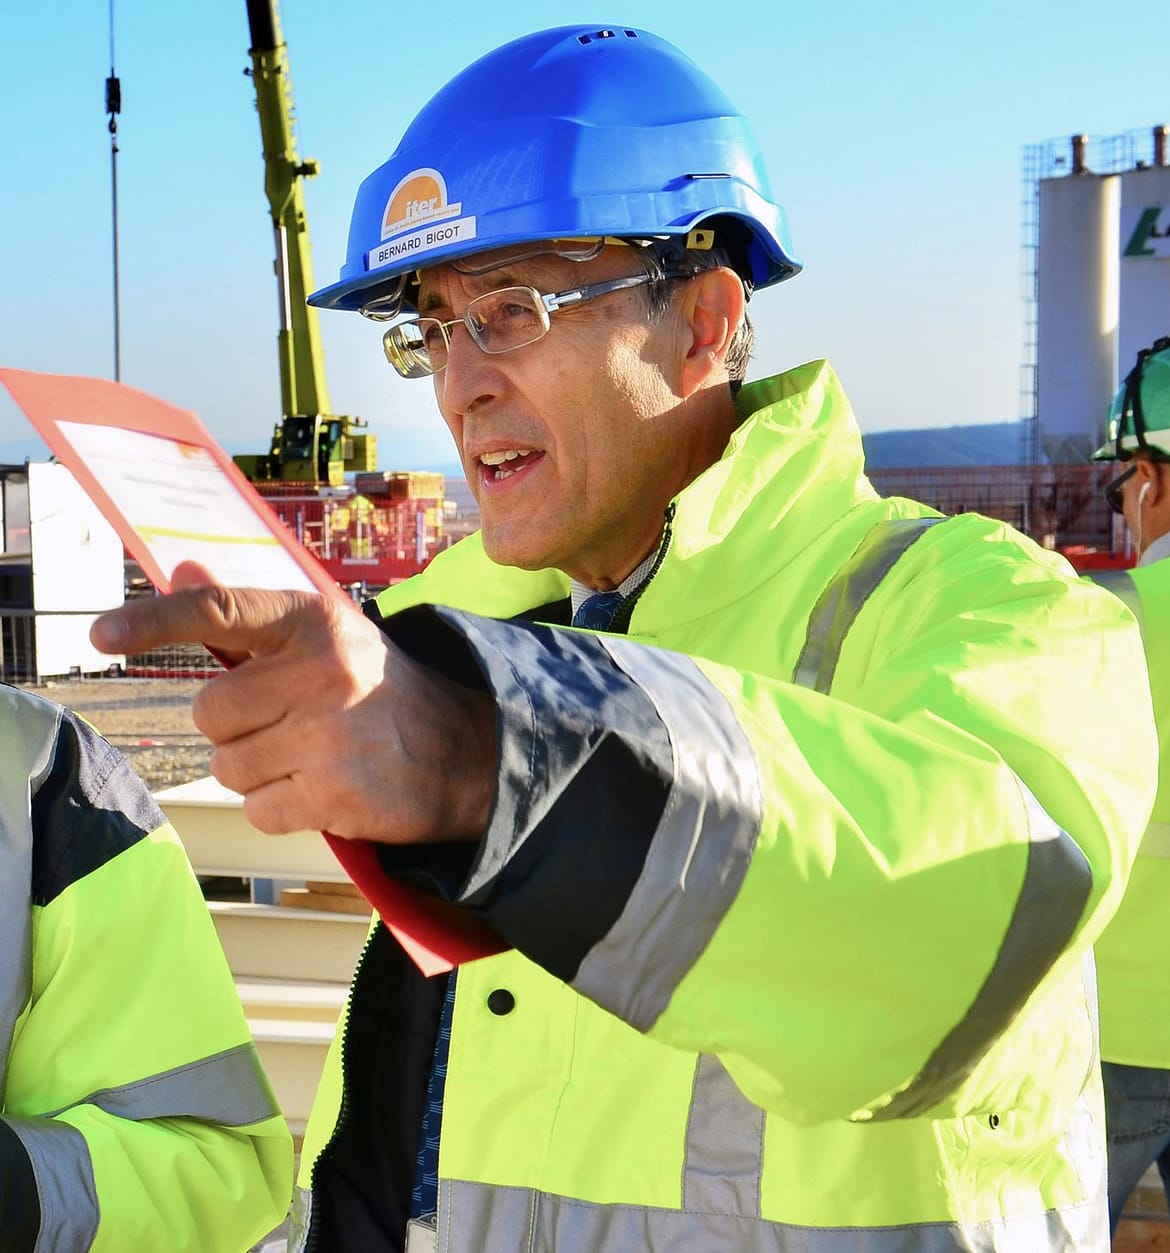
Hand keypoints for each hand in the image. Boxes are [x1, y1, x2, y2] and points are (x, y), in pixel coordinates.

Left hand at [90, 563, 496, 843]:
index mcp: (316, 623)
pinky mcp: (332, 795)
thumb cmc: (380, 691)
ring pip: (228, 766)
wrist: (463, 752)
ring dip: (258, 770)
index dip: (153, 622)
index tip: (101, 635)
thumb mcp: (331, 638)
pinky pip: (257, 810)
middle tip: (287, 725)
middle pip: (210, 710)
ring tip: (311, 757)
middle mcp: (321, 672)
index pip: (219, 612)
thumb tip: (184, 574)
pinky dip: (280, 808)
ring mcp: (327, 737)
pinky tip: (322, 789)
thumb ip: (256, 619)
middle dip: (236, 727)